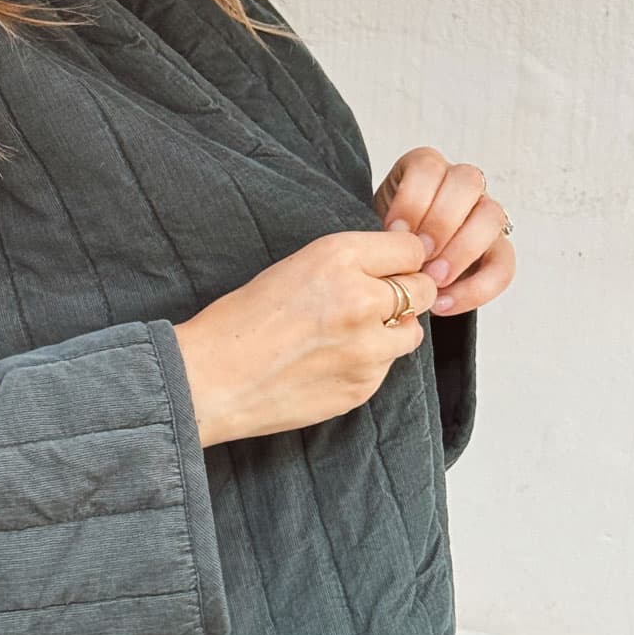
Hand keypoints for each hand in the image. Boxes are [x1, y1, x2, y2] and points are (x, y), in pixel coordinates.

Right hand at [173, 229, 436, 446]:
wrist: (210, 379)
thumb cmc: (240, 321)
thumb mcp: (294, 267)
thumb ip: (348, 265)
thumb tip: (394, 269)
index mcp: (338, 258)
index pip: (410, 249)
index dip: (402, 259)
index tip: (392, 267)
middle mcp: (361, 299)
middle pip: (423, 290)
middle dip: (406, 294)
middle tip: (376, 303)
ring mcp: (367, 348)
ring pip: (411, 333)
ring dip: (391, 331)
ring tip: (348, 336)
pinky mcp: (363, 386)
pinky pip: (386, 368)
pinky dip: (367, 364)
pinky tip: (328, 363)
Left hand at [371, 147, 514, 315]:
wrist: (399, 267)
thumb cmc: (386, 242)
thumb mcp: (374, 227)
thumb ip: (383, 230)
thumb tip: (390, 243)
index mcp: (426, 170)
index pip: (428, 167)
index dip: (412, 199)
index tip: (393, 231)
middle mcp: (461, 186)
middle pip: (468, 182)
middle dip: (442, 221)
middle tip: (420, 253)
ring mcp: (484, 214)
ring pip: (492, 217)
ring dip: (462, 250)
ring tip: (433, 279)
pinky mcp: (497, 250)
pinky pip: (502, 266)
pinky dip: (475, 289)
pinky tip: (444, 302)